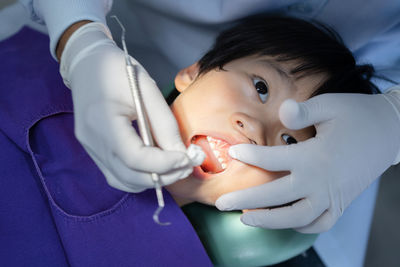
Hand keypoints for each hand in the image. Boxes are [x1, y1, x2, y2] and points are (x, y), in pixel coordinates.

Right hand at [60, 22, 195, 191]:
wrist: (88, 66)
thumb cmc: (118, 71)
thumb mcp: (147, 90)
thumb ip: (164, 124)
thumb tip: (181, 155)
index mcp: (102, 120)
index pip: (135, 158)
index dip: (164, 164)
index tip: (187, 158)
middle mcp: (92, 142)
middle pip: (130, 176)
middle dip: (163, 176)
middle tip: (187, 166)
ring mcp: (90, 150)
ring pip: (124, 181)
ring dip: (152, 180)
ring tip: (175, 167)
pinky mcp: (94, 152)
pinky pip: (118, 175)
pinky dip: (140, 177)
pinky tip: (156, 166)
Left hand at [216, 91, 399, 232]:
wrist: (391, 132)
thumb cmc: (357, 114)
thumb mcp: (330, 105)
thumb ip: (304, 110)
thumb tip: (282, 109)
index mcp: (315, 156)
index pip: (273, 160)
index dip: (250, 156)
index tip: (233, 154)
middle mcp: (321, 181)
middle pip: (277, 196)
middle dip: (246, 200)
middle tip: (221, 204)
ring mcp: (332, 196)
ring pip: (296, 217)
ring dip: (269, 221)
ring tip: (245, 218)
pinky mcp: (342, 202)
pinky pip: (320, 223)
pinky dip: (302, 226)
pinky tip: (286, 222)